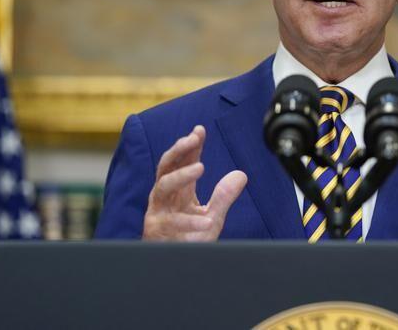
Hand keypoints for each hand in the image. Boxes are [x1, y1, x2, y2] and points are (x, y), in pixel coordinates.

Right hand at [142, 125, 247, 240]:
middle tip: (193, 138)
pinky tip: (206, 221)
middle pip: (166, 166)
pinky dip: (190, 222)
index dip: (190, 145)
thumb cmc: (189, 240)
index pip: (182, 162)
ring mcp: (158, 213)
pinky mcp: (157, 231)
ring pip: (163, 187)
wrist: (175, 268)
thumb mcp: (213, 216)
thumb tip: (240, 174)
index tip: (200, 130)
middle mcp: (165, 197)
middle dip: (179, 150)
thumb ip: (223, 196)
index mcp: (178, 191)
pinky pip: (172, 223)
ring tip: (201, 167)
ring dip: (181, 175)